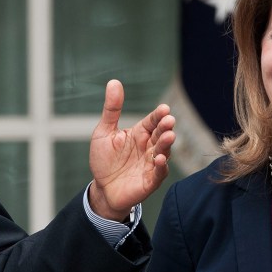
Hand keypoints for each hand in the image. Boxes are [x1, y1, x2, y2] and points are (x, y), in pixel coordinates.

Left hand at [88, 80, 175, 220]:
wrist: (102, 188)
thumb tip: (114, 82)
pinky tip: (159, 159)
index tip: (164, 109)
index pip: (152, 121)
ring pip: (162, 152)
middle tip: (169, 121)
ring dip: (166, 145)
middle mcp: (148, 147)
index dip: (158, 116)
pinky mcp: (150, 181)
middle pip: (160, 135)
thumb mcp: (104, 132)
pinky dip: (160, 167)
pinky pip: (158, 173)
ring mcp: (151, 164)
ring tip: (169, 136)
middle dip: (165, 128)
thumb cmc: (104, 159)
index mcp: (139, 134)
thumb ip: (111, 109)